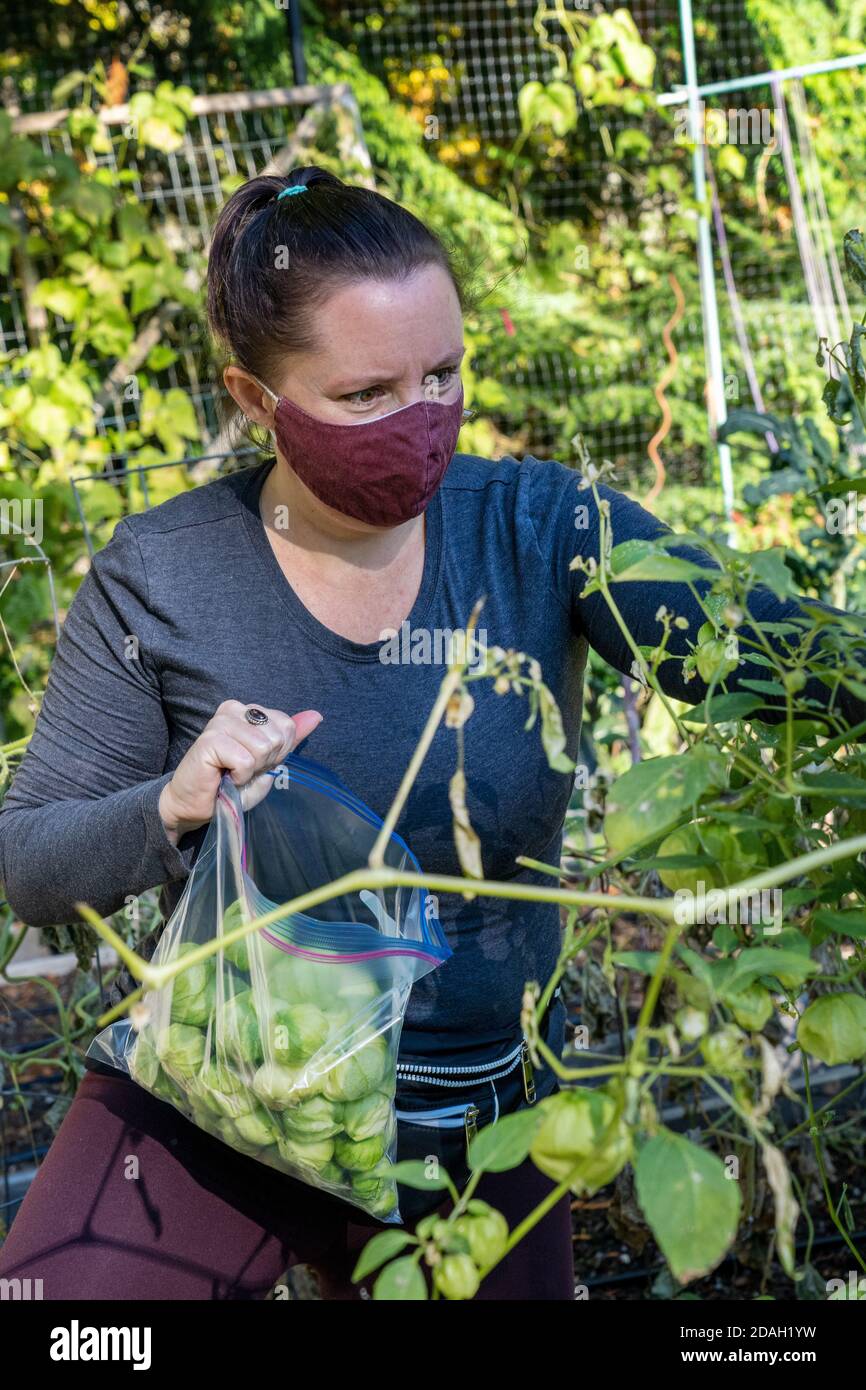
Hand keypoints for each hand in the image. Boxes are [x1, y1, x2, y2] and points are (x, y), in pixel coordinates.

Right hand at [158, 700, 322, 842]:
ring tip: (232, 772)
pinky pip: (245, 760)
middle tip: (241, 769)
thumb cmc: (232, 783)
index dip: (277, 753)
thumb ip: (291, 738)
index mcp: (248, 710)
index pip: (286, 725)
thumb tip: (317, 715)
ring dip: (251, 770)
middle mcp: (234, 709)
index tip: (255, 763)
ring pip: (262, 747)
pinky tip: (223, 776)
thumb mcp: (270, 761)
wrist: (198, 804)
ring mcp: (220, 722)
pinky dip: (239, 776)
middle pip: (277, 735)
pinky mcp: (209, 739)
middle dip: (265, 761)